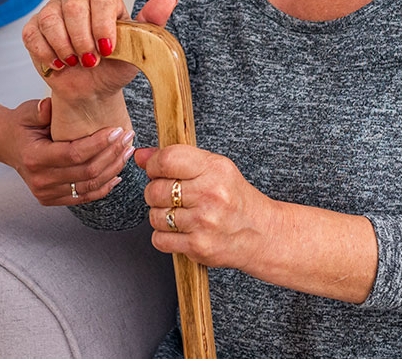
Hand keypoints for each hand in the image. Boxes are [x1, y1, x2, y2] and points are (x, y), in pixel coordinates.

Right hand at [4, 96, 133, 205]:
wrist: (6, 145)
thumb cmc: (21, 125)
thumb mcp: (27, 112)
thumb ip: (39, 110)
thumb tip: (50, 106)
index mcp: (34, 157)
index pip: (74, 154)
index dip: (99, 144)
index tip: (117, 130)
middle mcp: (39, 180)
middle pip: (86, 172)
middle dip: (112, 154)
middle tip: (128, 138)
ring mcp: (46, 193)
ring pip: (89, 186)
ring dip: (113, 169)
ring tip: (127, 152)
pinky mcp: (52, 199)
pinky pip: (84, 196)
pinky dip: (104, 186)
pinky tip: (117, 173)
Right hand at [21, 0, 178, 103]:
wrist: (92, 90)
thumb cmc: (115, 67)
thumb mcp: (139, 49)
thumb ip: (152, 22)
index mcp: (106, 0)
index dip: (102, 26)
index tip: (107, 50)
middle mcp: (79, 0)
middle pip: (74, 7)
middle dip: (82, 41)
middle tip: (90, 61)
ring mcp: (55, 11)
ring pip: (51, 18)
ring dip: (64, 47)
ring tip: (75, 62)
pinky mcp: (35, 28)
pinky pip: (33, 33)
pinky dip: (45, 53)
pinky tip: (58, 63)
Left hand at [137, 145, 279, 269]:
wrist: (261, 233)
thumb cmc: (235, 198)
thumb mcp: (214, 168)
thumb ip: (177, 158)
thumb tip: (140, 155)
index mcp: (214, 169)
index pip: (167, 160)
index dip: (153, 165)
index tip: (155, 170)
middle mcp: (210, 195)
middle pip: (155, 190)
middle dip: (155, 192)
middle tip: (168, 194)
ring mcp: (204, 223)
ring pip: (155, 215)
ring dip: (160, 215)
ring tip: (177, 212)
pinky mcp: (198, 247)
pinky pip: (159, 239)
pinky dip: (164, 235)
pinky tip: (179, 230)